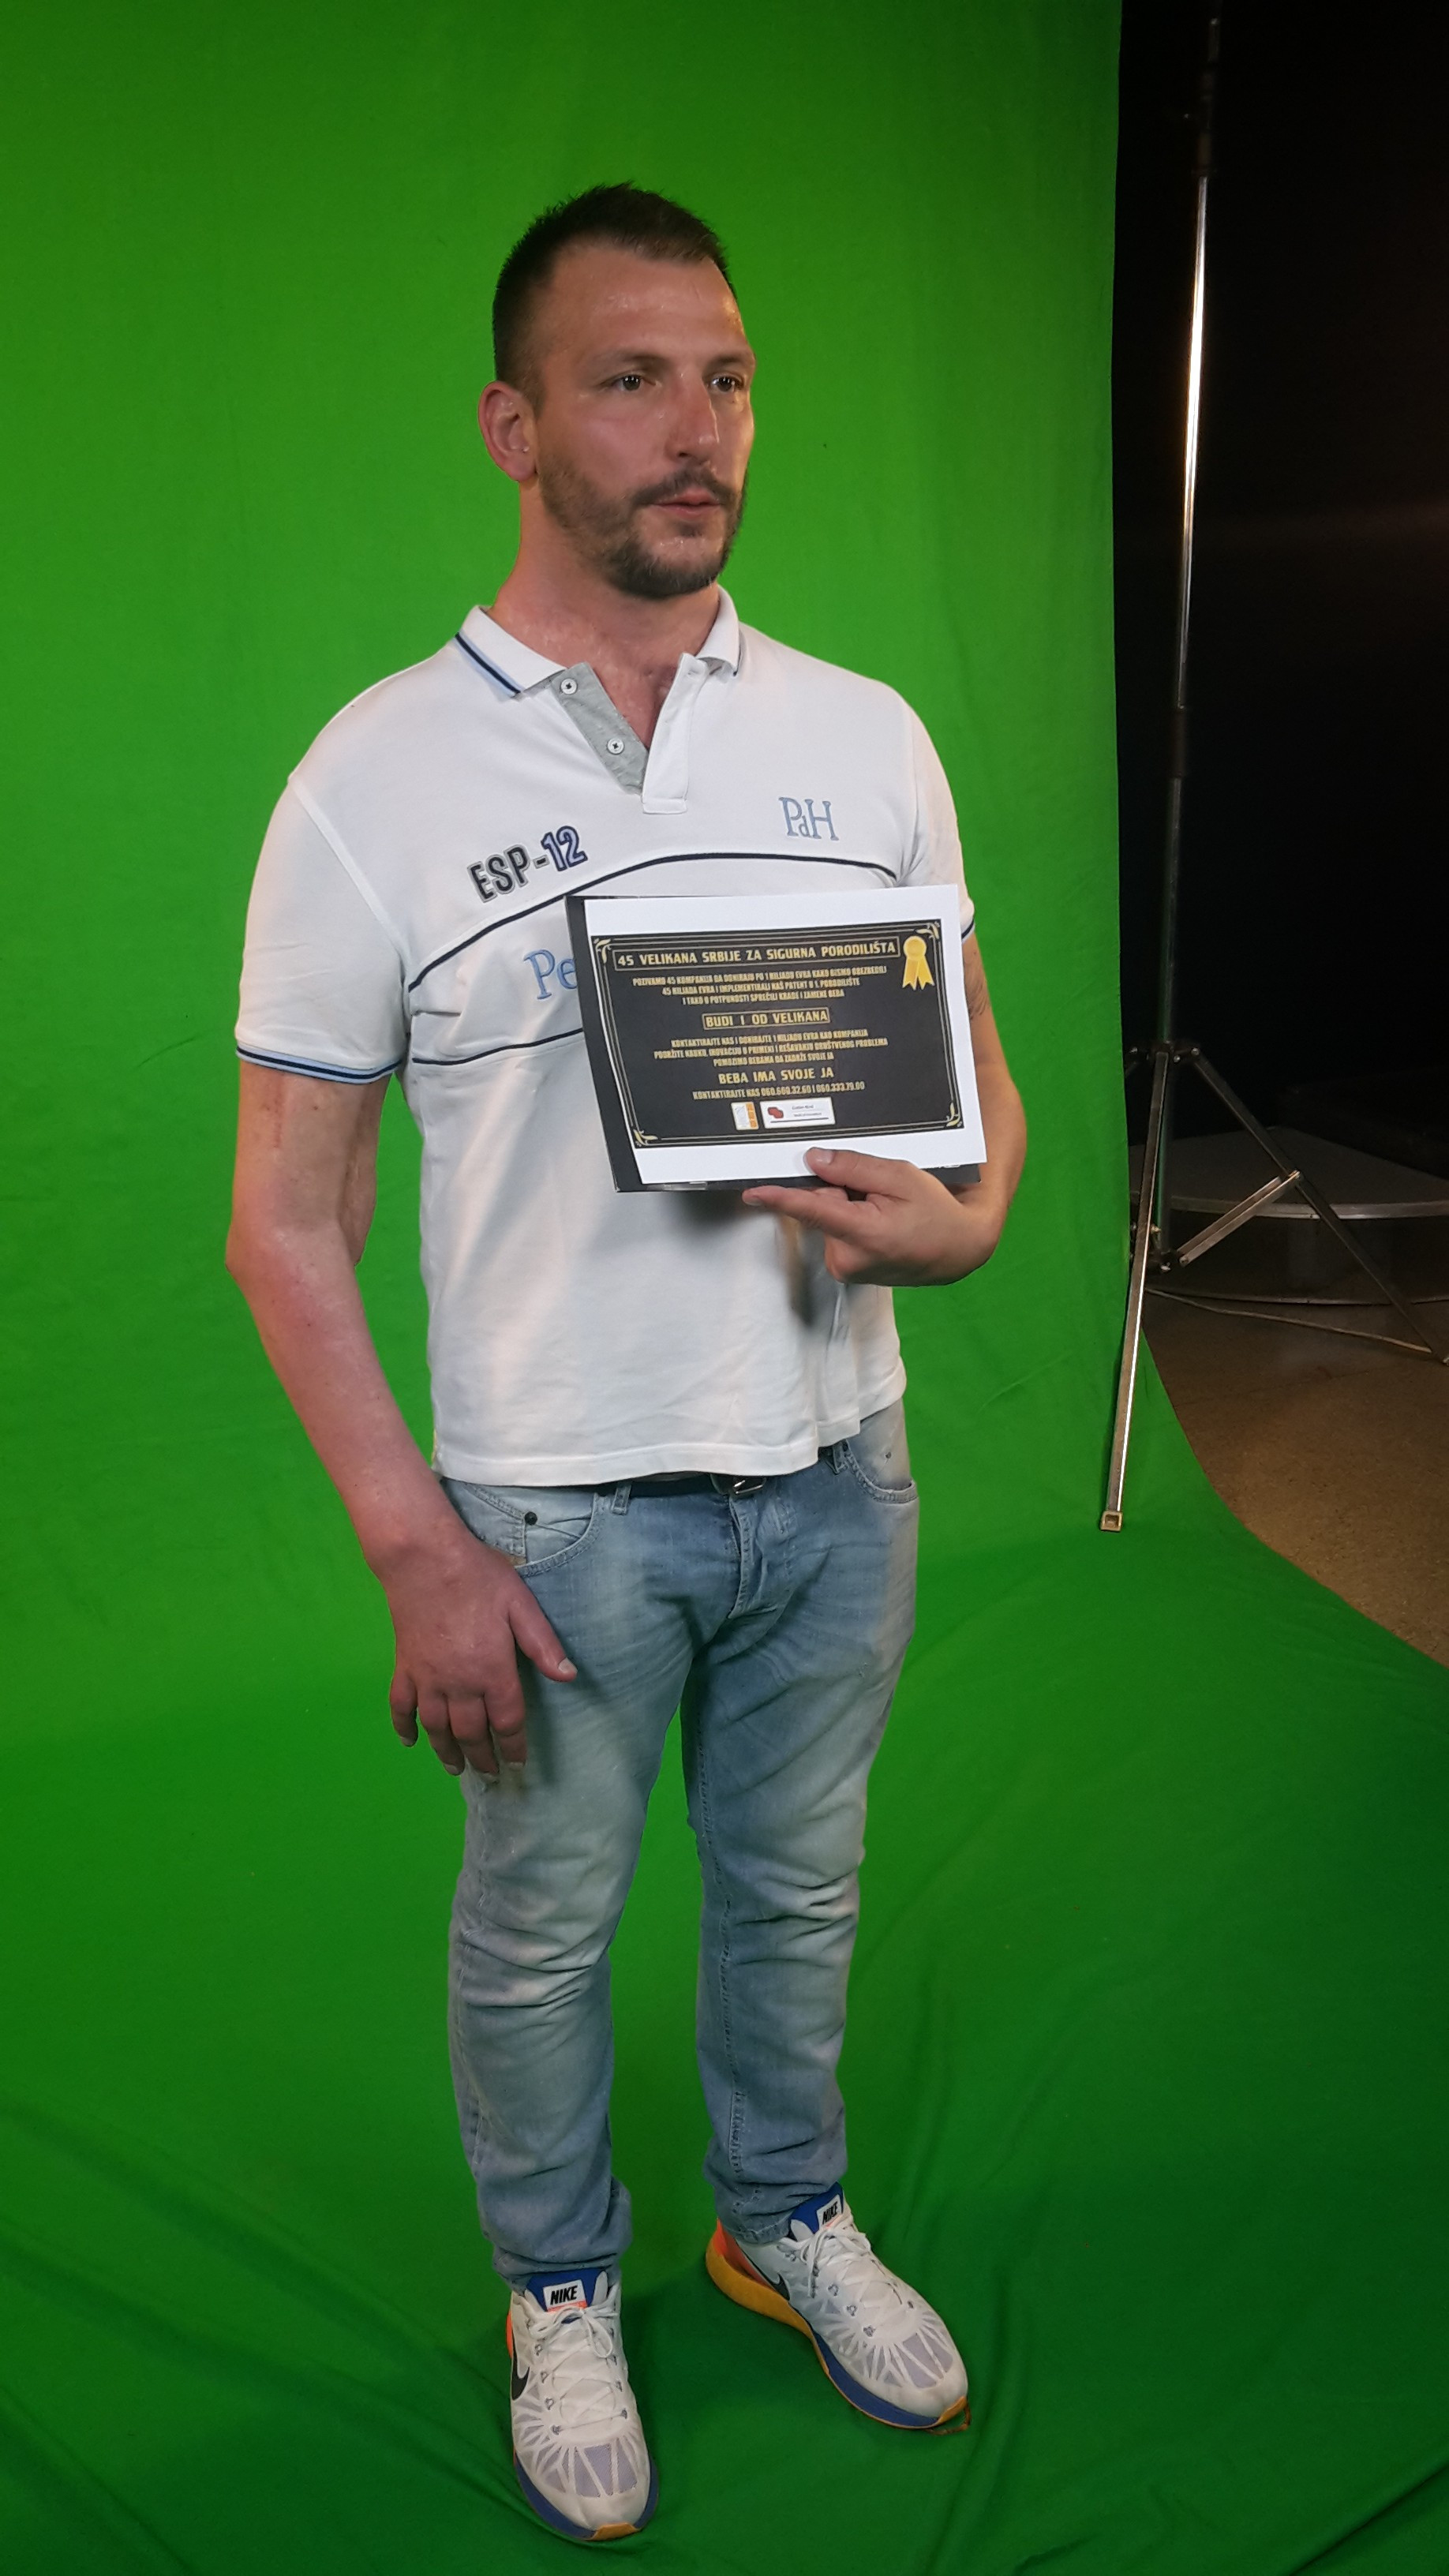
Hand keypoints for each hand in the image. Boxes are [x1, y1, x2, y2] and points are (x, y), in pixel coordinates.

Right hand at [382, 1524, 575, 1777]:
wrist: (423, 1559)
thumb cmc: (478, 1577)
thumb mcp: (521, 1605)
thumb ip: (543, 1644)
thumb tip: (568, 1676)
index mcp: (492, 1671)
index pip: (507, 1720)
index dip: (514, 1745)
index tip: (519, 1764)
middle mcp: (459, 1684)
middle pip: (471, 1732)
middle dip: (483, 1757)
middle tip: (491, 1774)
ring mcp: (427, 1678)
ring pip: (436, 1727)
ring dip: (446, 1751)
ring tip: (456, 1769)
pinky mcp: (404, 1666)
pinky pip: (400, 1706)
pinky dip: (403, 1727)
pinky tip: (409, 1742)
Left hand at [741, 1147, 1006, 1284]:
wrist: (957, 1250)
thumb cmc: (934, 1211)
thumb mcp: (900, 1177)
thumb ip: (854, 1168)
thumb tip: (813, 1161)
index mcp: (862, 1233)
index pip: (811, 1210)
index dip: (779, 1198)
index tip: (753, 1192)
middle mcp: (847, 1257)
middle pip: (821, 1207)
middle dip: (839, 1190)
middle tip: (876, 1190)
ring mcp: (846, 1268)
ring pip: (829, 1219)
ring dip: (847, 1205)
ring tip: (885, 1208)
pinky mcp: (847, 1270)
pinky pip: (837, 1233)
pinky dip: (851, 1220)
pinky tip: (880, 1221)